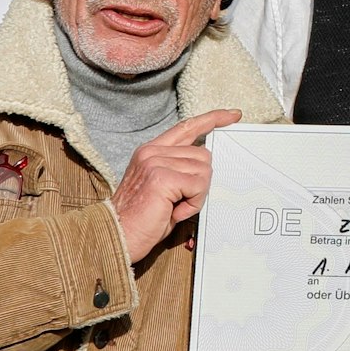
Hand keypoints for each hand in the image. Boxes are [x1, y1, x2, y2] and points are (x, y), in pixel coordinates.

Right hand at [108, 109, 239, 262]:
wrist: (116, 235)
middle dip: (200, 183)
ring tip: (174, 207)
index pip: (186, 127)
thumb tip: (206, 165)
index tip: (232, 115)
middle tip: (180, 202)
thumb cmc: (141, 218)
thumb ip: (180, 169)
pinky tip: (174, 211)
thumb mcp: (162, 187)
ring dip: (196, 195)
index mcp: (151, 151)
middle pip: (203, 155)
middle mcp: (152, 152)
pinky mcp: (162, 177)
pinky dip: (193, 203)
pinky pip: (198, 186)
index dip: (212, 119)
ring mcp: (155, 162)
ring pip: (203, 171)